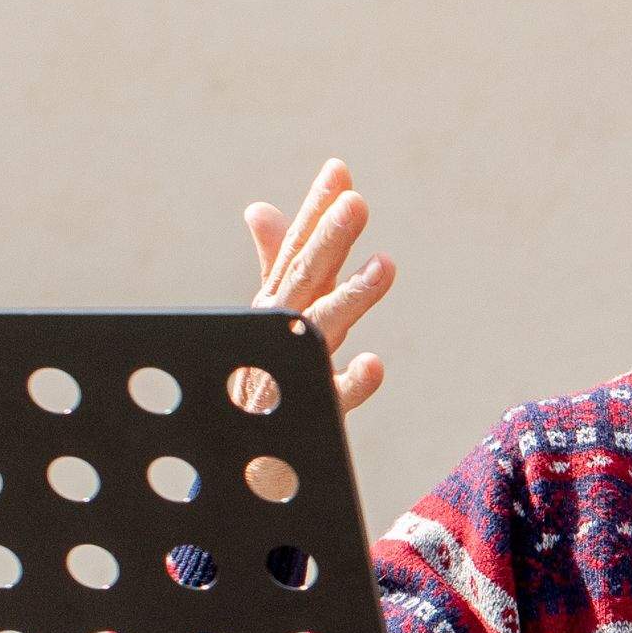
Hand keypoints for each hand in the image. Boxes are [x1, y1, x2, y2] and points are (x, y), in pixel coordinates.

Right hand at [244, 158, 397, 421]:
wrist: (244, 463)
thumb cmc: (259, 380)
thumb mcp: (273, 316)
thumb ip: (275, 262)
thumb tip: (261, 207)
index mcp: (278, 305)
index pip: (298, 250)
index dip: (316, 210)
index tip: (340, 169)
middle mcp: (281, 332)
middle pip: (307, 279)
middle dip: (329, 240)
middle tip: (356, 202)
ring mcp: (293, 373)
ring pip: (320, 329)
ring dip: (351, 296)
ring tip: (387, 265)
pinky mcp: (308, 418)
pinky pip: (331, 400)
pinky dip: (348, 382)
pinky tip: (374, 363)